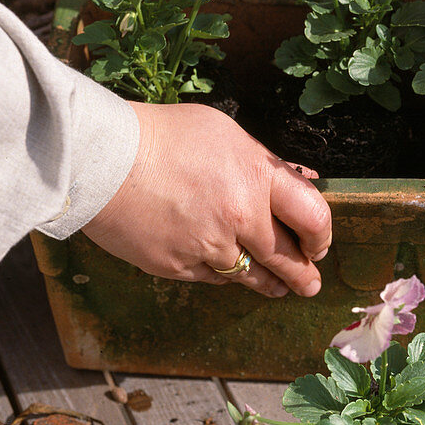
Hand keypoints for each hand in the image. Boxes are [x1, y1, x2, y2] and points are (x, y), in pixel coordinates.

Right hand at [82, 101, 330, 297]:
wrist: (103, 159)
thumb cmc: (164, 135)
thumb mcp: (226, 134)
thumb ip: (264, 163)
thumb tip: (302, 178)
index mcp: (258, 176)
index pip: (312, 216)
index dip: (321, 236)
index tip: (319, 245)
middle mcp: (240, 215)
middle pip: (285, 257)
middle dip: (302, 275)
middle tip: (311, 285)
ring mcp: (209, 245)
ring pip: (250, 275)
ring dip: (269, 285)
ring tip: (280, 289)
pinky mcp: (178, 266)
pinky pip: (213, 278)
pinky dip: (224, 276)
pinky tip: (229, 274)